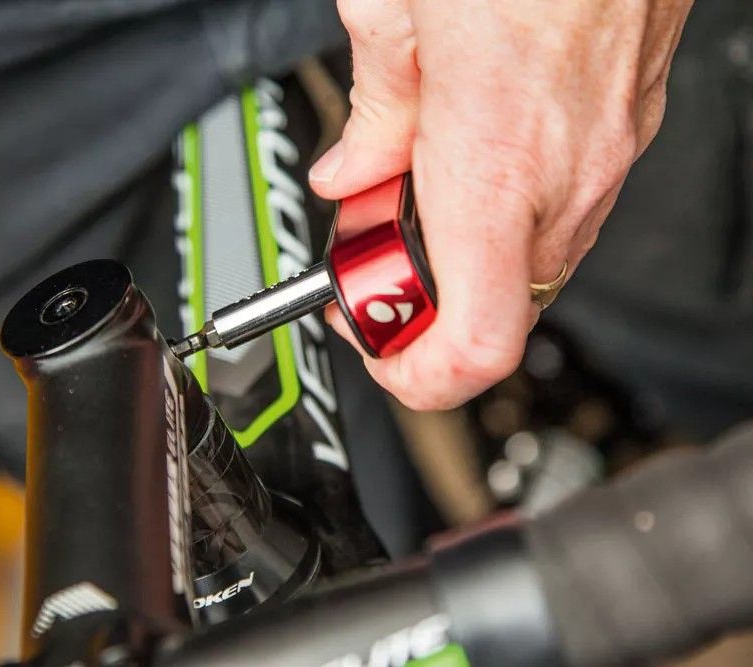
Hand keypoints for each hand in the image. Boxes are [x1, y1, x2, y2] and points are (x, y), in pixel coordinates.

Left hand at [311, 0, 692, 409]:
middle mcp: (564, 178)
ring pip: (532, 259)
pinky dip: (508, 203)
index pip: (474, 344)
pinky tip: (473, 146)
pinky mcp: (629, 126)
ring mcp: (609, 156)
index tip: (374, 345)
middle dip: (422, 296)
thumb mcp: (393, 6)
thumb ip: (370, 112)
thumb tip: (349, 172)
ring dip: (466, 248)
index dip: (415, 377)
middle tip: (372, 244)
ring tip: (416, 184)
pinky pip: (563, 204)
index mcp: (492, 164)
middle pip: (495, 310)